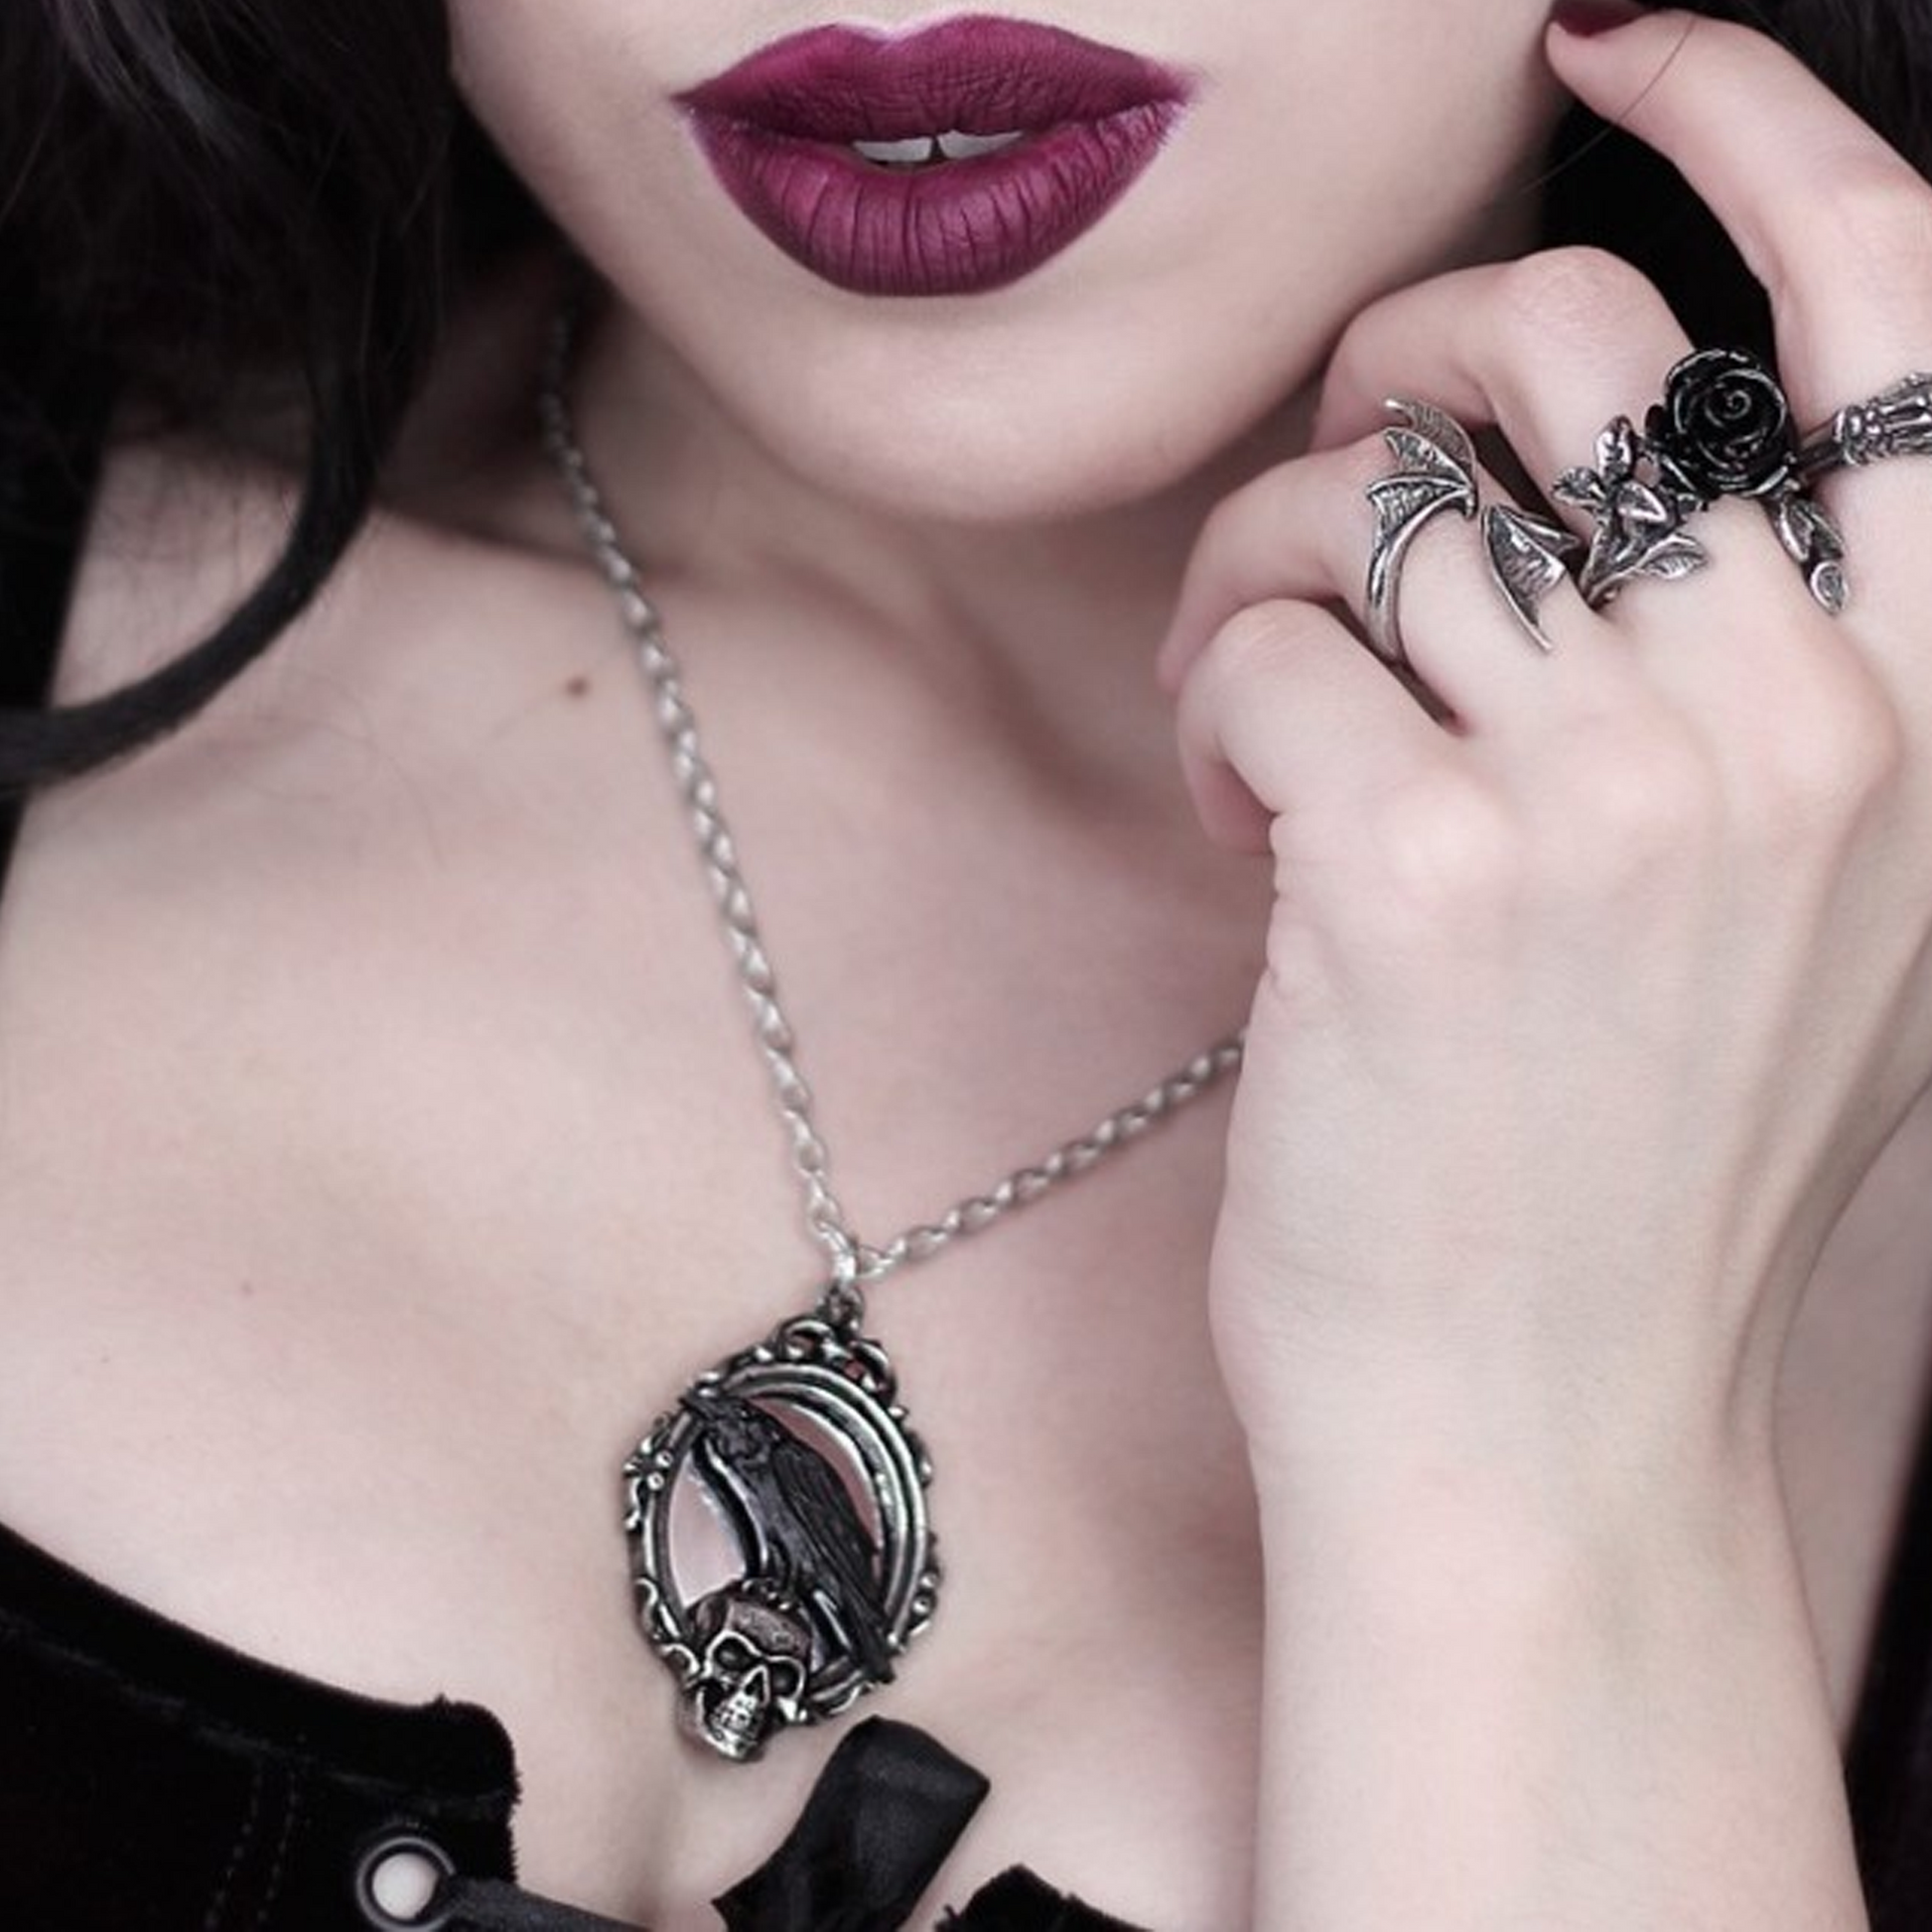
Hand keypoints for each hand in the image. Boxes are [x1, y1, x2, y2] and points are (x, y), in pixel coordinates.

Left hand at [1160, 9, 1931, 1495]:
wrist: (1539, 1422)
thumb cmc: (1632, 1172)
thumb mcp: (1795, 915)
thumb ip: (1761, 690)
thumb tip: (1587, 488)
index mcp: (1928, 717)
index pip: (1894, 304)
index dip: (1752, 120)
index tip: (1610, 39)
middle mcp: (1797, 719)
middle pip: (1564, 345)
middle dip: (1400, 358)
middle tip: (1326, 483)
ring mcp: (1608, 789)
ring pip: (1372, 493)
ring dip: (1264, 565)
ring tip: (1253, 701)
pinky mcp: (1410, 865)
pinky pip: (1262, 645)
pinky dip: (1214, 702)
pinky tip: (1243, 824)